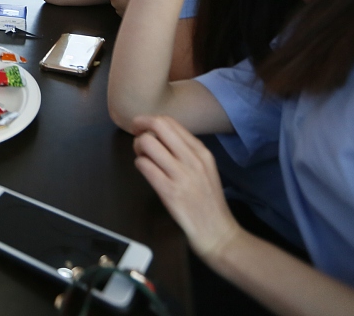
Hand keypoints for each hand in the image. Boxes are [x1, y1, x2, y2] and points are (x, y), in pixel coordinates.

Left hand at [131, 115, 241, 261]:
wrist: (218, 232)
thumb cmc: (208, 200)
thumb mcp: (205, 168)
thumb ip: (186, 150)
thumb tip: (159, 135)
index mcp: (201, 152)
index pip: (170, 122)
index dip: (150, 121)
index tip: (143, 128)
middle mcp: (192, 159)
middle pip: (158, 126)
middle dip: (140, 127)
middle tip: (136, 136)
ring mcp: (181, 175)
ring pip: (147, 143)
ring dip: (138, 147)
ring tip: (142, 157)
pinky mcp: (170, 192)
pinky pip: (144, 166)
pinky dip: (139, 164)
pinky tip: (145, 171)